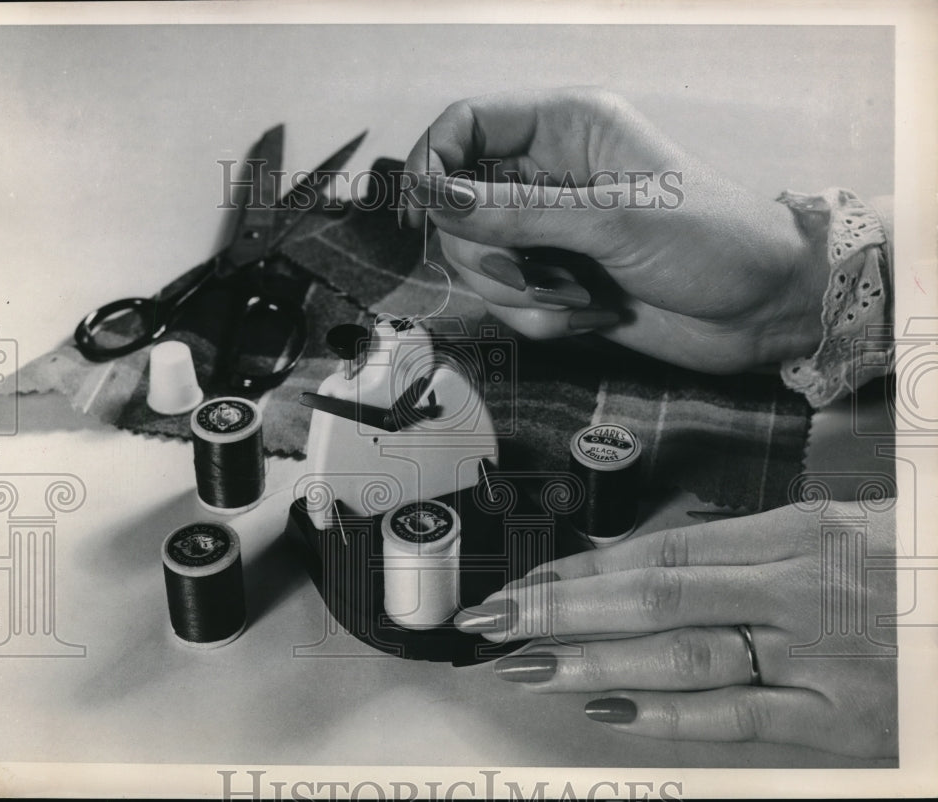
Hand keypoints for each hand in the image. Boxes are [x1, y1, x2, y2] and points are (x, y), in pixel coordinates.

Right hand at [401, 88, 825, 372]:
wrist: (761, 311)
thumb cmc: (713, 242)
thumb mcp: (614, 219)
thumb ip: (519, 213)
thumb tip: (436, 200)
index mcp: (563, 129)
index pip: (465, 123)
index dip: (434, 162)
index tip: (429, 212)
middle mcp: (545, 176)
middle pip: (456, 205)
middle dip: (488, 254)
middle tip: (539, 274)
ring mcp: (547, 232)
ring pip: (476, 262)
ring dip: (520, 295)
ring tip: (582, 299)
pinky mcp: (553, 281)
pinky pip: (505, 302)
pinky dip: (540, 319)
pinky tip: (592, 315)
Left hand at [454, 501, 896, 757]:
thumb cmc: (916, 565)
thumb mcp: (847, 526)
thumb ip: (755, 542)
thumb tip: (662, 551)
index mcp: (799, 534)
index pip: (662, 550)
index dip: (586, 567)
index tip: (528, 578)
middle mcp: (797, 591)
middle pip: (651, 596)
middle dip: (561, 609)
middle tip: (491, 620)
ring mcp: (815, 660)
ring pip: (679, 656)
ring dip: (590, 661)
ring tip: (523, 665)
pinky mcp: (838, 723)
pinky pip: (735, 718)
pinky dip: (665, 715)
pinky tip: (605, 706)